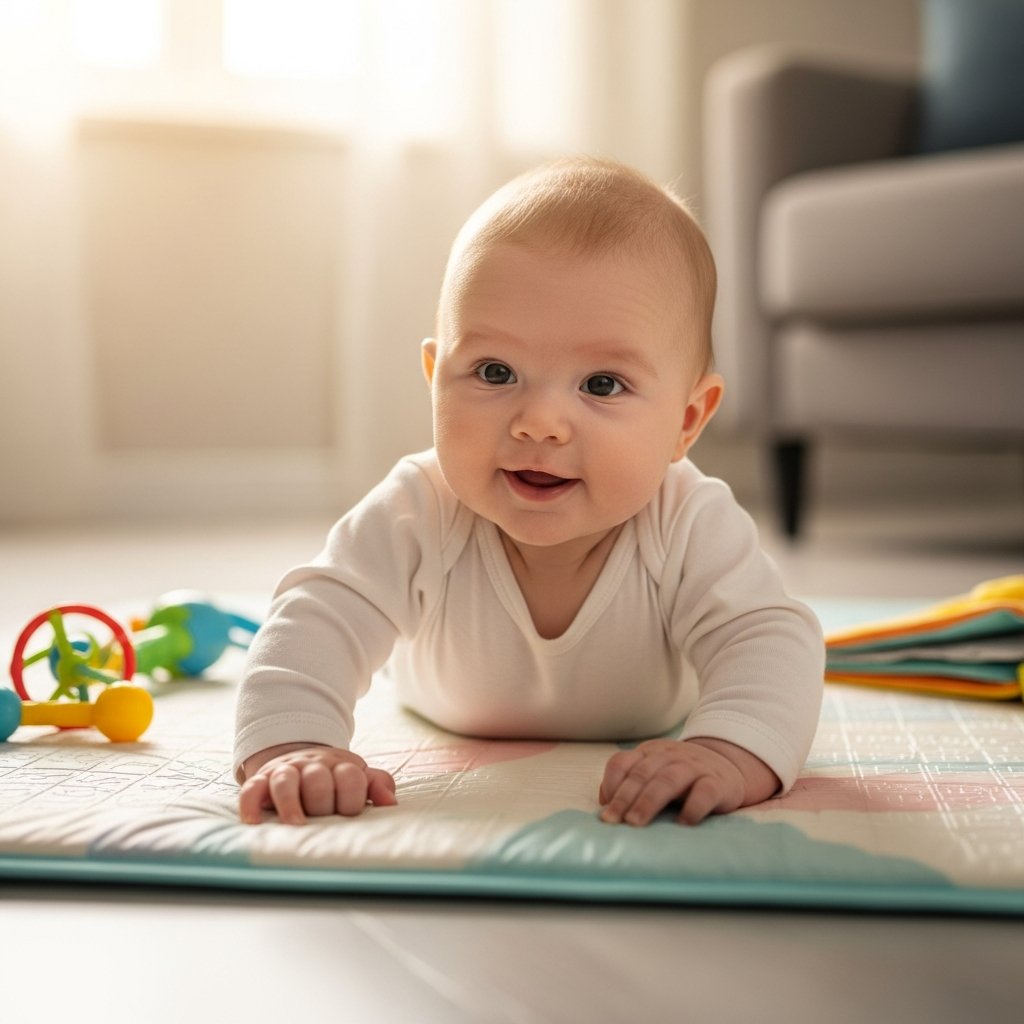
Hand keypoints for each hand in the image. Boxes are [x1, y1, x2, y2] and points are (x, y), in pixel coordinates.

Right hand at [238, 743, 396, 824]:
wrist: (299, 757)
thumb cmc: (333, 777)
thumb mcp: (358, 776)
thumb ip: (378, 784)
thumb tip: (389, 803)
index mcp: (339, 765)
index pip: (350, 778)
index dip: (352, 799)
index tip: (349, 815)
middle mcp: (312, 765)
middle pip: (318, 779)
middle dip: (322, 803)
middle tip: (323, 820)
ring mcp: (285, 771)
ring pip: (286, 781)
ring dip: (290, 803)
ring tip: (295, 826)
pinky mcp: (261, 780)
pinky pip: (251, 789)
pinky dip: (250, 804)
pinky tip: (254, 822)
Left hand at [598, 737, 778, 826]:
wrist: (727, 765)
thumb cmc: (681, 776)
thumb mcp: (653, 771)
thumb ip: (629, 781)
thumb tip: (603, 801)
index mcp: (649, 753)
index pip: (622, 762)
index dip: (611, 784)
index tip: (604, 809)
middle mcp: (669, 756)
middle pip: (642, 773)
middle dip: (624, 798)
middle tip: (612, 821)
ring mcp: (694, 767)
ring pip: (668, 780)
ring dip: (649, 802)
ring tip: (636, 823)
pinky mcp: (718, 782)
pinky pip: (704, 792)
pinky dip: (692, 808)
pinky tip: (682, 825)